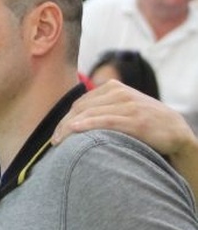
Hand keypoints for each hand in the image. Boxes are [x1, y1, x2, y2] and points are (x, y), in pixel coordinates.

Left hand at [53, 80, 195, 158]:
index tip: (56, 134)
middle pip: (81, 108)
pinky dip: (87, 125)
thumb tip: (72, 120)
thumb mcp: (123, 108)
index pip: (80, 103)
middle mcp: (119, 92)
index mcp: (113, 87)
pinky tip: (74, 130)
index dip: (64, 119)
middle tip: (54, 141)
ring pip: (90, 114)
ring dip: (70, 128)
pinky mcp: (136, 119)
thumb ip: (103, 108)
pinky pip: (105, 121)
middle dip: (64, 125)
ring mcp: (128, 104)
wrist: (176, 131)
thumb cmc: (145, 124)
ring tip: (59, 142)